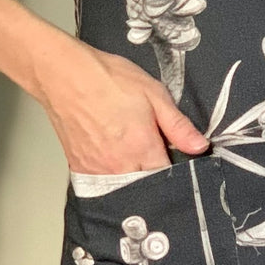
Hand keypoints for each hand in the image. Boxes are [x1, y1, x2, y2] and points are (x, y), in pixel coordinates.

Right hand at [33, 39, 209, 174]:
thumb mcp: (154, 94)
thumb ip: (178, 125)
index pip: (168, 178)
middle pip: (146, 188)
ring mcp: (98, 170)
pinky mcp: (80, 168)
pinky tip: (115, 162)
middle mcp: (120, 165)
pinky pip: (102, 184)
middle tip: (155, 160)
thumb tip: (200, 147)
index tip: (178, 163)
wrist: (64, 75)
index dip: (177, 174)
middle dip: (154, 179)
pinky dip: (112, 178)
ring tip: (135, 161)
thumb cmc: (108, 79)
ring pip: (124, 189)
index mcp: (143, 148)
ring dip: (134, 181)